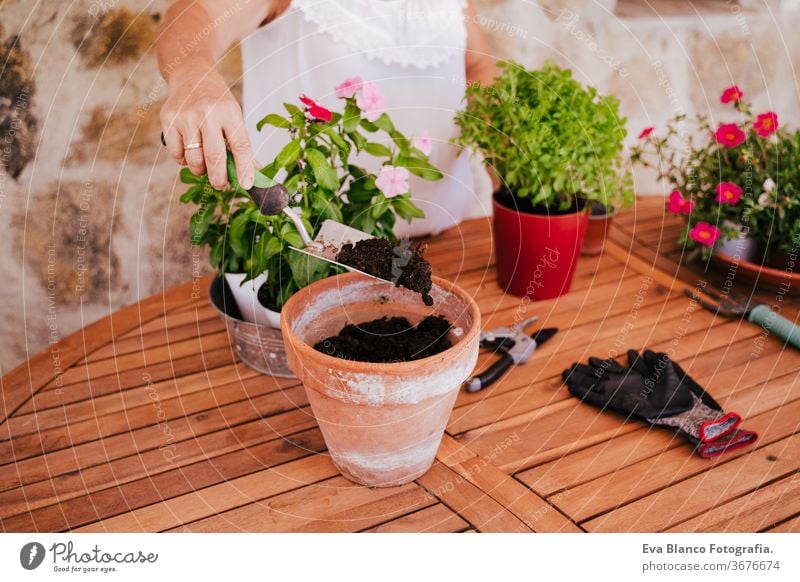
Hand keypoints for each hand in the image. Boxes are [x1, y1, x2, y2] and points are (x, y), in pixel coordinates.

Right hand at [160, 69, 253, 189]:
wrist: (190, 74)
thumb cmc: (217, 101)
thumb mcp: (234, 115)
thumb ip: (240, 143)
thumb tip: (252, 175)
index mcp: (229, 112)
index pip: (240, 145)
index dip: (244, 168)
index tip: (246, 185)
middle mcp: (207, 113)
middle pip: (215, 157)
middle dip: (219, 178)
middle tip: (221, 185)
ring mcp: (186, 116)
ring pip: (194, 159)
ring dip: (200, 170)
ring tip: (205, 166)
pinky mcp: (168, 120)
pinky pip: (176, 154)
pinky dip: (183, 161)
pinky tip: (189, 153)